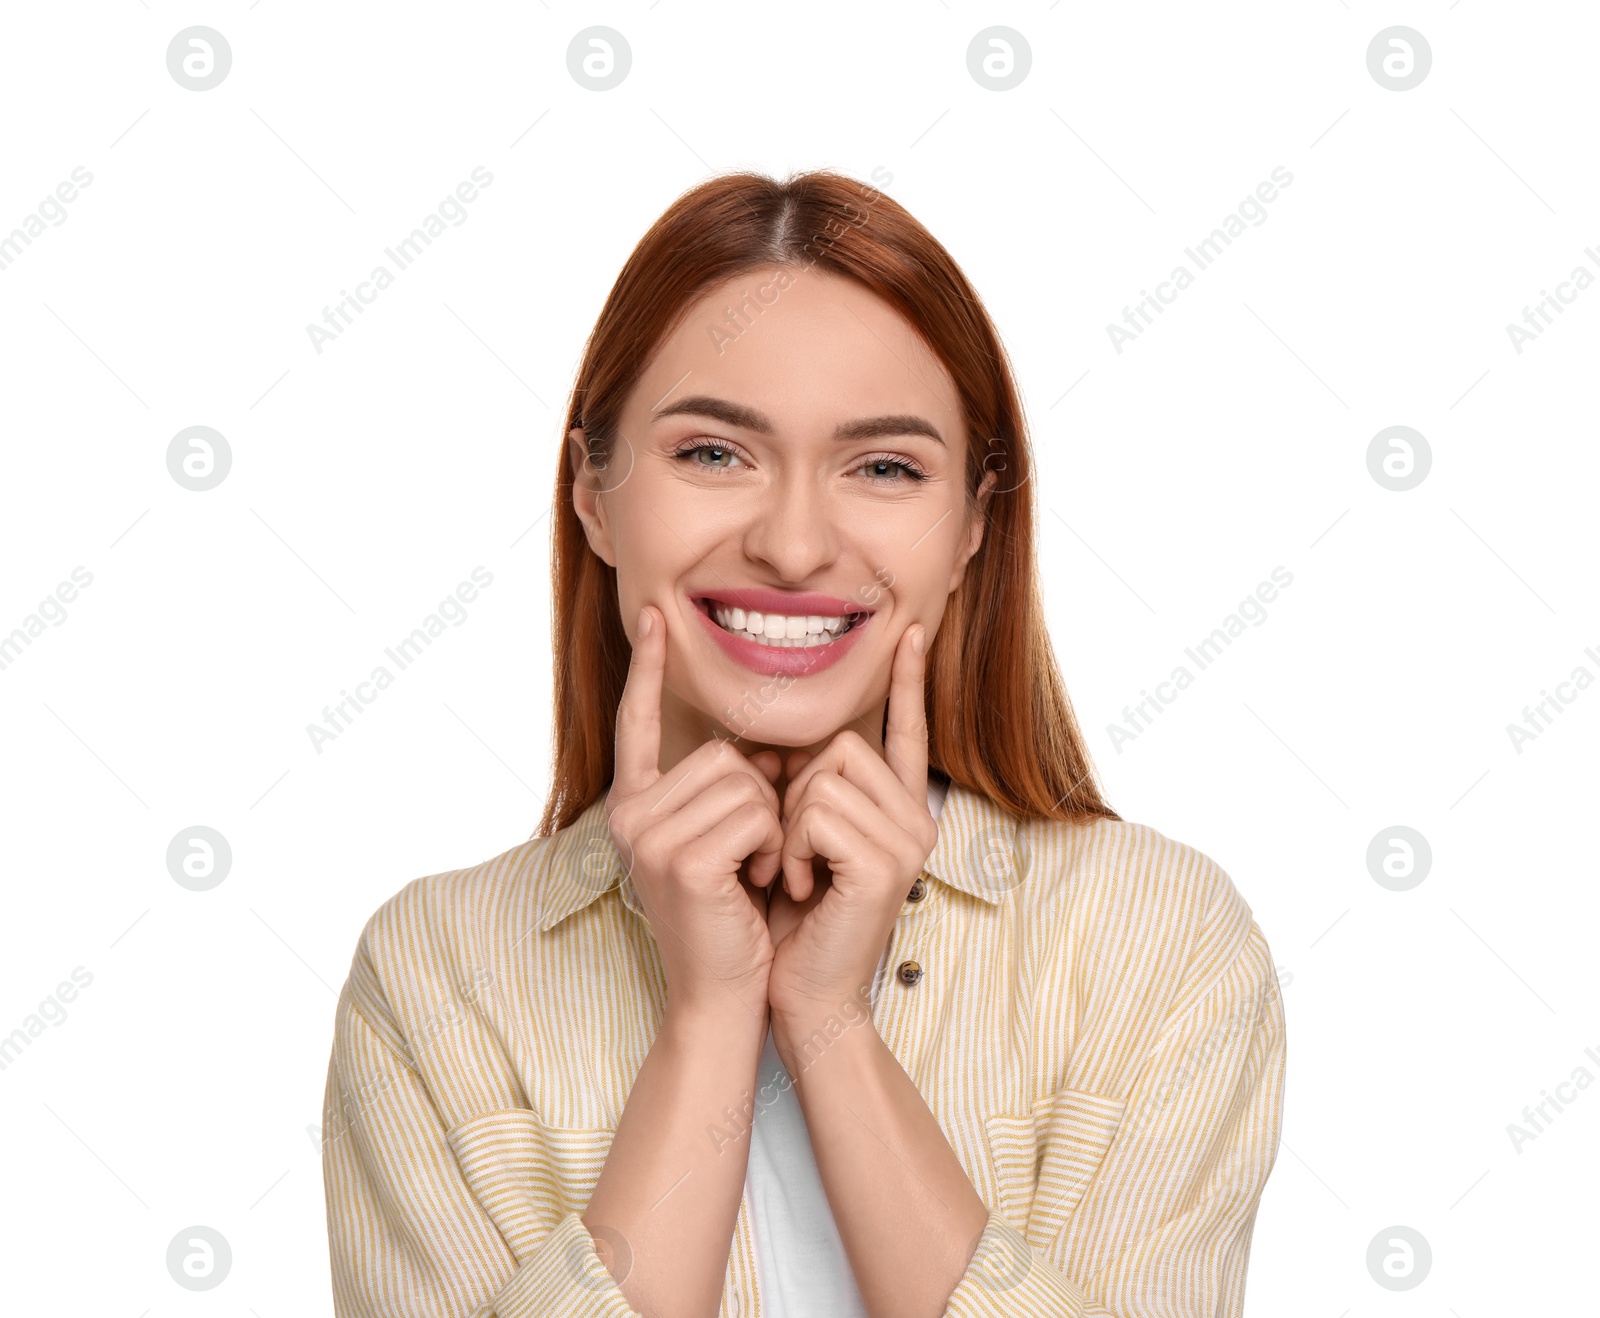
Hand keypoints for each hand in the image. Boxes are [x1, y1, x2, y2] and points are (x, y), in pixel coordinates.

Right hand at [605, 605, 786, 1018]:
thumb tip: (759, 747)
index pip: (638, 723)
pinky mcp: (680, 859)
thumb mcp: (727, 840)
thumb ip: (729, 789)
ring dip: (771, 823)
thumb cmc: (735, 918)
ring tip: (756, 871)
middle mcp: (629, 815)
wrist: (724, 996)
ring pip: (743, 778)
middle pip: (721, 751)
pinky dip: (774, 844)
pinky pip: (756, 812)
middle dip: (761, 797)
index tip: (655, 617)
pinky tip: (759, 883)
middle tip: (755, 855)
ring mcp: (647, 837)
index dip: (647, 669)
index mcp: (634, 806)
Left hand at [759, 623, 938, 1025]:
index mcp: (896, 810)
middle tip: (788, 853)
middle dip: (793, 792)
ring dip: (786, 825)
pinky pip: (816, 814)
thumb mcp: (796, 843)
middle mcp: (915, 820)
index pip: (906, 730)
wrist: (802, 997)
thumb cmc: (790, 923)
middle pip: (840, 745)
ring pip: (824, 776)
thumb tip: (784, 750)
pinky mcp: (885, 866)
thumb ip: (806, 792)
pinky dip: (790, 850)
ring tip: (791, 874)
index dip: (909, 682)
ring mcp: (907, 842)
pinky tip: (797, 888)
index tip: (915, 632)